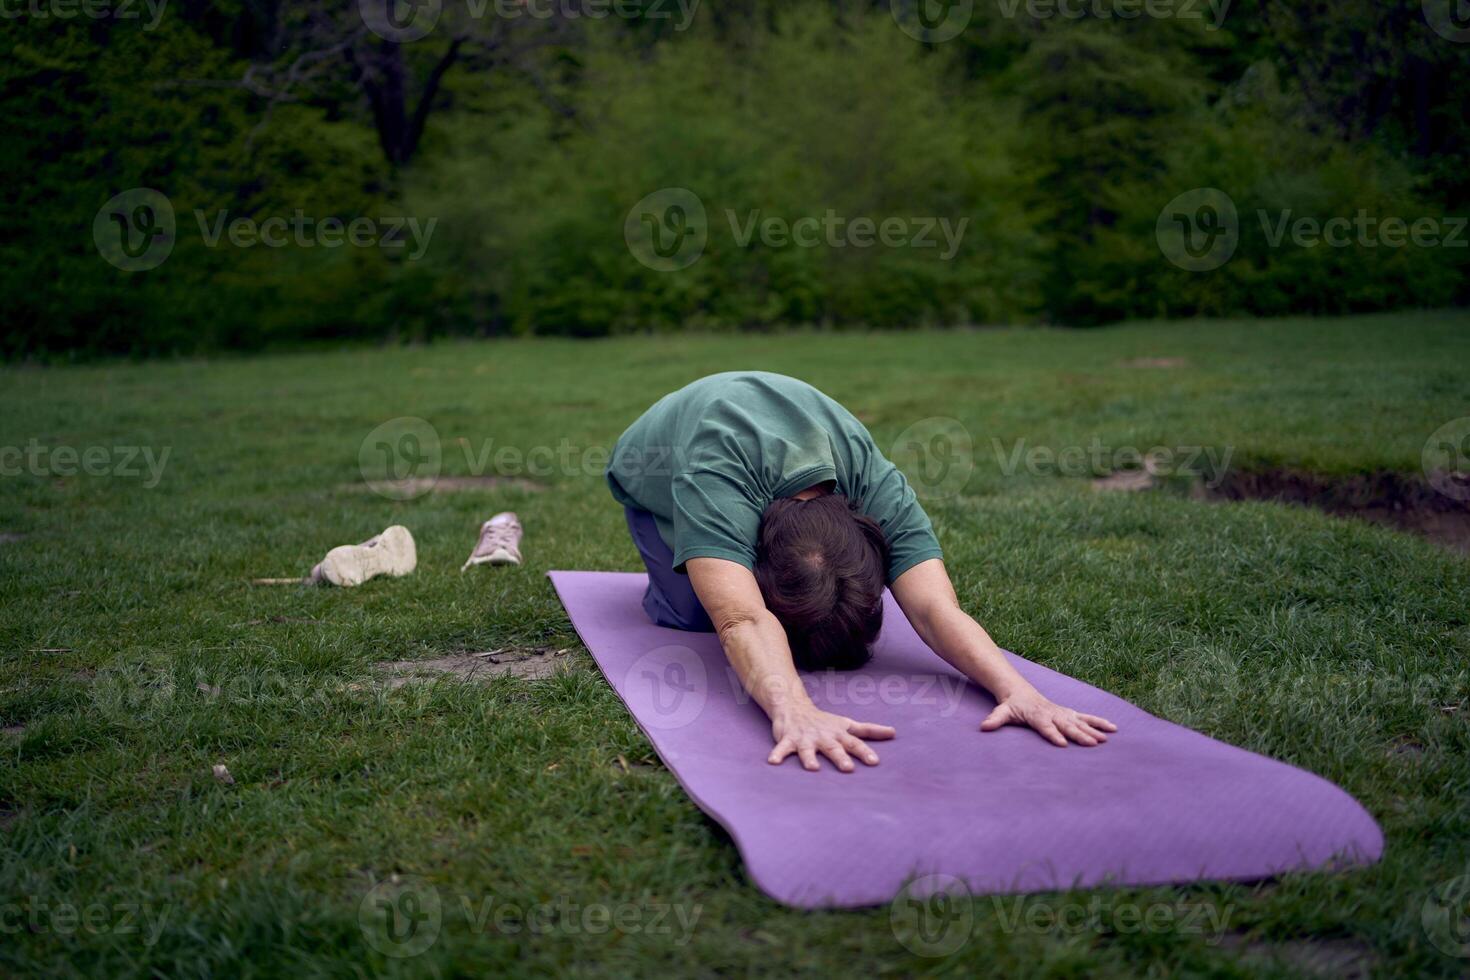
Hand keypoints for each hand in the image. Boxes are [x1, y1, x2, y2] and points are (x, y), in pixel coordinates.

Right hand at [769, 703, 895, 771]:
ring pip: (808, 750)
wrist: (794, 707)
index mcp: (838, 733)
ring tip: (813, 768)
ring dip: (810, 758)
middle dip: (840, 757)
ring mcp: (805, 738)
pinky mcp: (788, 740)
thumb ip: (869, 730)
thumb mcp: (847, 724)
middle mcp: (823, 736)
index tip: (874, 762)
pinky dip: (778, 754)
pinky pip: (782, 748)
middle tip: (848, 768)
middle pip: (833, 748)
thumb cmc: (825, 722)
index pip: (854, 743)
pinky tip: (773, 762)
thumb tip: (894, 733)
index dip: (864, 752)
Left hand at [980, 690, 1116, 746]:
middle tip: (1093, 744)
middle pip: (1067, 725)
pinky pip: (1086, 717)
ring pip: (1080, 721)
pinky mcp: (1069, 713)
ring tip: (1106, 739)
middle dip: (1080, 735)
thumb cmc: (1011, 705)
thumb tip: (983, 727)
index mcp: (1037, 716)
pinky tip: (1113, 729)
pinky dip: (1099, 722)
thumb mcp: (1002, 712)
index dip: (1053, 735)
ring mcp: (1062, 713)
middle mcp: (1052, 714)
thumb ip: (995, 720)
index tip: (1063, 744)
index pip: (1045, 727)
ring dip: (1094, 730)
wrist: (1020, 691)